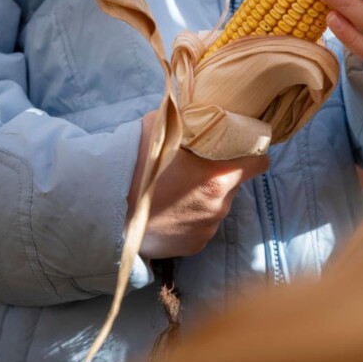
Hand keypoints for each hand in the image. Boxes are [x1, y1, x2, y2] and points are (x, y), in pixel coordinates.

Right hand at [128, 113, 268, 258]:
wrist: (104, 207)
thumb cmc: (133, 163)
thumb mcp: (162, 130)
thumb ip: (190, 125)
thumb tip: (204, 115)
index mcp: (218, 175)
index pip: (258, 162)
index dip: (252, 153)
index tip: (241, 150)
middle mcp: (219, 204)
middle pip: (234, 184)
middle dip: (220, 175)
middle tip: (194, 169)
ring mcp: (207, 228)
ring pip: (217, 206)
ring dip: (205, 197)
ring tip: (175, 191)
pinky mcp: (194, 246)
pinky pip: (201, 226)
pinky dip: (191, 218)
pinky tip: (169, 211)